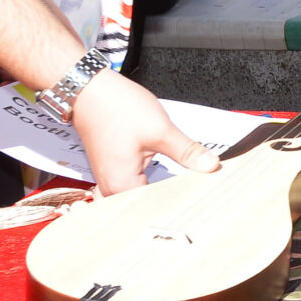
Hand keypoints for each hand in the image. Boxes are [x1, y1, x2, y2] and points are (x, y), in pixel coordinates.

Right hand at [70, 68, 218, 194]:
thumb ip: (186, 151)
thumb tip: (211, 166)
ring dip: (159, 194)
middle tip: (197, 193)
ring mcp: (108, 182)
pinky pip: (130, 188)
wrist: (90, 92)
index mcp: (122, 186)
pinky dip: (146, 186)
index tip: (202, 196)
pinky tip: (160, 181)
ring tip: (184, 189)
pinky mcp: (110, 172)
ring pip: (138, 198)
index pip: (158, 207)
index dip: (182, 202)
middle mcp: (111, 190)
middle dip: (172, 200)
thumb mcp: (160, 130)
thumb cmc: (117, 108)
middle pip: (147, 206)